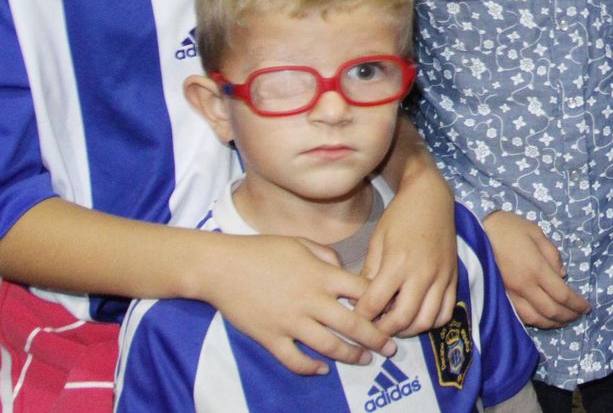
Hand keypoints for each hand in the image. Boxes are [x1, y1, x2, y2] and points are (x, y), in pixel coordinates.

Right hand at [204, 234, 391, 375]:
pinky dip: (310, 367)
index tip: (391, 311)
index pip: (363, 292)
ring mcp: (290, 322)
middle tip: (390, 347)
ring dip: (351, 355)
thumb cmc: (262, 250)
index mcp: (322, 275)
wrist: (220, 267)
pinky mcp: (270, 337)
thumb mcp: (301, 243)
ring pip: (329, 346)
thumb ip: (327, 256)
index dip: (381, 303)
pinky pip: (294, 360)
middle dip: (376, 339)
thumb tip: (343, 270)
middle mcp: (311, 300)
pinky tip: (322, 369)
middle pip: (353, 325)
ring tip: (364, 359)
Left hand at [358, 172, 457, 337]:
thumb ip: (369, 274)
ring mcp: (441, 277)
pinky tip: (417, 317)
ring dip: (407, 330)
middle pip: (402, 319)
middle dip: (383, 330)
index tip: (353, 319)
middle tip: (372, 329)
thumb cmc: (399, 217)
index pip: (374, 304)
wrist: (431, 198)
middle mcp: (422, 274)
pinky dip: (431, 322)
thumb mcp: (377, 242)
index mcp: (398, 263)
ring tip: (395, 325)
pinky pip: (446, 312)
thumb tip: (359, 301)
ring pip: (426, 321)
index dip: (360, 317)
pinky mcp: (454, 278)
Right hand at [482, 209, 590, 327]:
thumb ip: (552, 254)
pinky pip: (520, 316)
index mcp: (536, 269)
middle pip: (551, 310)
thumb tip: (562, 274)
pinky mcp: (501, 296)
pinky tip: (543, 318)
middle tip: (578, 316)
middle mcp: (524, 286)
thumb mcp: (536, 232)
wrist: (476, 233)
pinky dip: (535, 321)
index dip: (577, 304)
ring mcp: (511, 294)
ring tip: (564, 321)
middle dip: (568, 316)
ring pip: (535, 318)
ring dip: (552, 323)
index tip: (587, 307)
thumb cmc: (508, 228)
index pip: (562, 294)